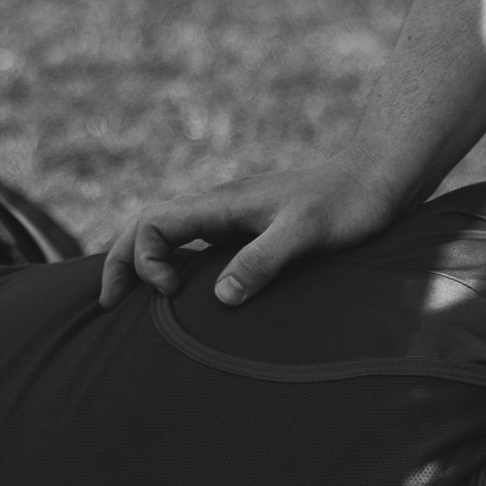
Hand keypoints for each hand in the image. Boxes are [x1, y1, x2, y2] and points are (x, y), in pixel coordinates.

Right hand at [97, 159, 414, 308]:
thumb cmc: (347, 205)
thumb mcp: (305, 234)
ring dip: (143, 263)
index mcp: (222, 204)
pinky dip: (176, 264)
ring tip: (131, 302)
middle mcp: (220, 208)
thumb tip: (220, 298)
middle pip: (148, 226)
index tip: (170, 292)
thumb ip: (262, 261)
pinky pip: (198, 245)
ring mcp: (234, 218)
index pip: (152, 223)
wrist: (378, 180)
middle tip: (107, 306)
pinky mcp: (252, 231)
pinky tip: (184, 293)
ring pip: (169, 234)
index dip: (143, 258)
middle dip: (121, 262)